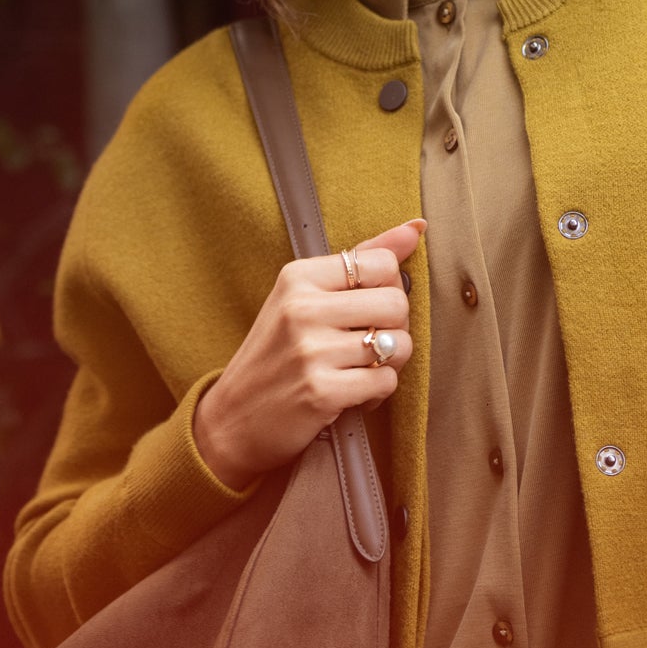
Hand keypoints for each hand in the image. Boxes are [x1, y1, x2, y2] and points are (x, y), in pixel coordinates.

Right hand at [192, 220, 423, 489]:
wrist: (231, 420)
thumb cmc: (274, 354)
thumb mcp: (302, 297)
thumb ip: (360, 259)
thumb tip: (416, 227)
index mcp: (298, 276)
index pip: (381, 262)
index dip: (388, 287)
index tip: (365, 307)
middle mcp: (302, 308)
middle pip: (396, 302)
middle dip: (393, 327)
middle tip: (366, 343)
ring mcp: (311, 350)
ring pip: (398, 344)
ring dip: (387, 362)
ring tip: (358, 369)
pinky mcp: (321, 392)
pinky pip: (385, 382)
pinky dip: (376, 392)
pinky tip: (351, 393)